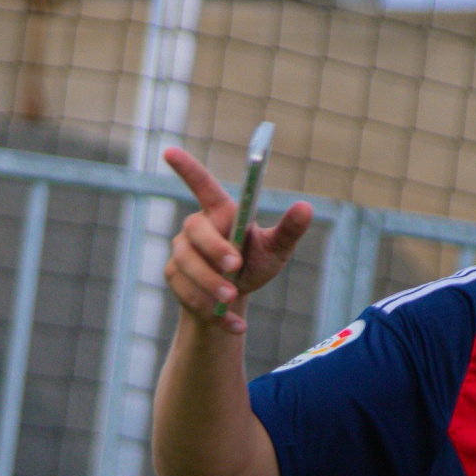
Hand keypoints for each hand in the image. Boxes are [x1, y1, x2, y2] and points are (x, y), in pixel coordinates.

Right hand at [161, 146, 313, 333]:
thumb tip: (306, 207)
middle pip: (194, 231)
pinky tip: (234, 325)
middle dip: (214, 250)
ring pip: (187, 266)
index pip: (201, 185)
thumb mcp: (277, 249)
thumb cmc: (257, 264)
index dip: (186, 168)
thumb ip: (289, 229)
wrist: (235, 300)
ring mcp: (181, 253)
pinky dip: (212, 311)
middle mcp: (195, 228)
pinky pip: (188, 293)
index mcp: (220, 212)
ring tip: (233, 299)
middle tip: (235, 267)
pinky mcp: (174, 278)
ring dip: (211, 284)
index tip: (169, 150)